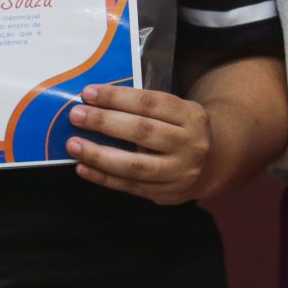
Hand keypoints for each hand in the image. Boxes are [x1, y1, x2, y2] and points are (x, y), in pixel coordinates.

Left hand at [66, 84, 214, 203]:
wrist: (214, 163)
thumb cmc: (180, 129)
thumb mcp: (175, 111)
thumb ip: (143, 108)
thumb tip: (94, 103)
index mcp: (190, 116)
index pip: (150, 103)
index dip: (117, 97)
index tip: (88, 93)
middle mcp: (189, 144)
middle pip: (142, 132)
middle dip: (104, 123)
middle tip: (76, 116)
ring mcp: (179, 173)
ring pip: (135, 166)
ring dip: (99, 155)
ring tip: (73, 145)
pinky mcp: (167, 194)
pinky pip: (130, 187)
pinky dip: (103, 178)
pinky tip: (83, 167)